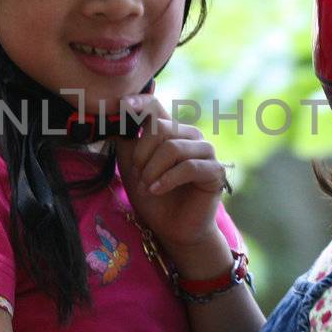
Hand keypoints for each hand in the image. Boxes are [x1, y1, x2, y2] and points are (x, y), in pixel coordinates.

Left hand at [114, 95, 230, 261]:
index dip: (140, 103)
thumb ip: (126, 140)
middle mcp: (190, 135)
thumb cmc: (154, 195)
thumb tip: (116, 114)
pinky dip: (168, 179)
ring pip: (173, 147)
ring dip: (153, 169)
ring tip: (148, 186)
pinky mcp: (215, 171)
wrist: (173, 228)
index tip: (123, 105)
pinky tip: (157, 190)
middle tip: (138, 175)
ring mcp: (205, 151)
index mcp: (171, 130)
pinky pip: (189, 167)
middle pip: (160, 128)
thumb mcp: (132, 165)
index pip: (156, 106)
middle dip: (142, 154)